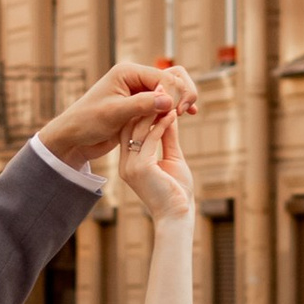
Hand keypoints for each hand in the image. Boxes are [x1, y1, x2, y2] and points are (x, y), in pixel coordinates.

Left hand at [39, 55, 199, 167]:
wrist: (74, 137)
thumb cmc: (87, 122)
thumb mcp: (114, 113)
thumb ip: (142, 105)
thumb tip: (169, 100)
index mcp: (128, 72)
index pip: (163, 76)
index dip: (174, 92)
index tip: (175, 112)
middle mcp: (136, 78)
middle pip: (172, 76)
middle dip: (182, 91)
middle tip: (184, 112)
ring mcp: (140, 91)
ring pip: (171, 88)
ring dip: (181, 99)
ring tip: (186, 114)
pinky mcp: (141, 105)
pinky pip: (165, 101)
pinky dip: (175, 107)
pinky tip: (185, 116)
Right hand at [118, 104, 193, 223]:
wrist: (177, 215)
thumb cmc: (176, 191)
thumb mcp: (171, 158)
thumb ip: (167, 137)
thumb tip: (169, 114)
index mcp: (129, 162)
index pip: (130, 130)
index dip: (142, 111)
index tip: (155, 96)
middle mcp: (125, 163)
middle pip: (130, 126)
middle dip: (144, 106)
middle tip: (158, 88)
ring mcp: (130, 166)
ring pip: (139, 130)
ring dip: (154, 111)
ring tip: (166, 96)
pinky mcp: (140, 167)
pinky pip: (151, 139)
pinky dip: (162, 124)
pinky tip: (172, 114)